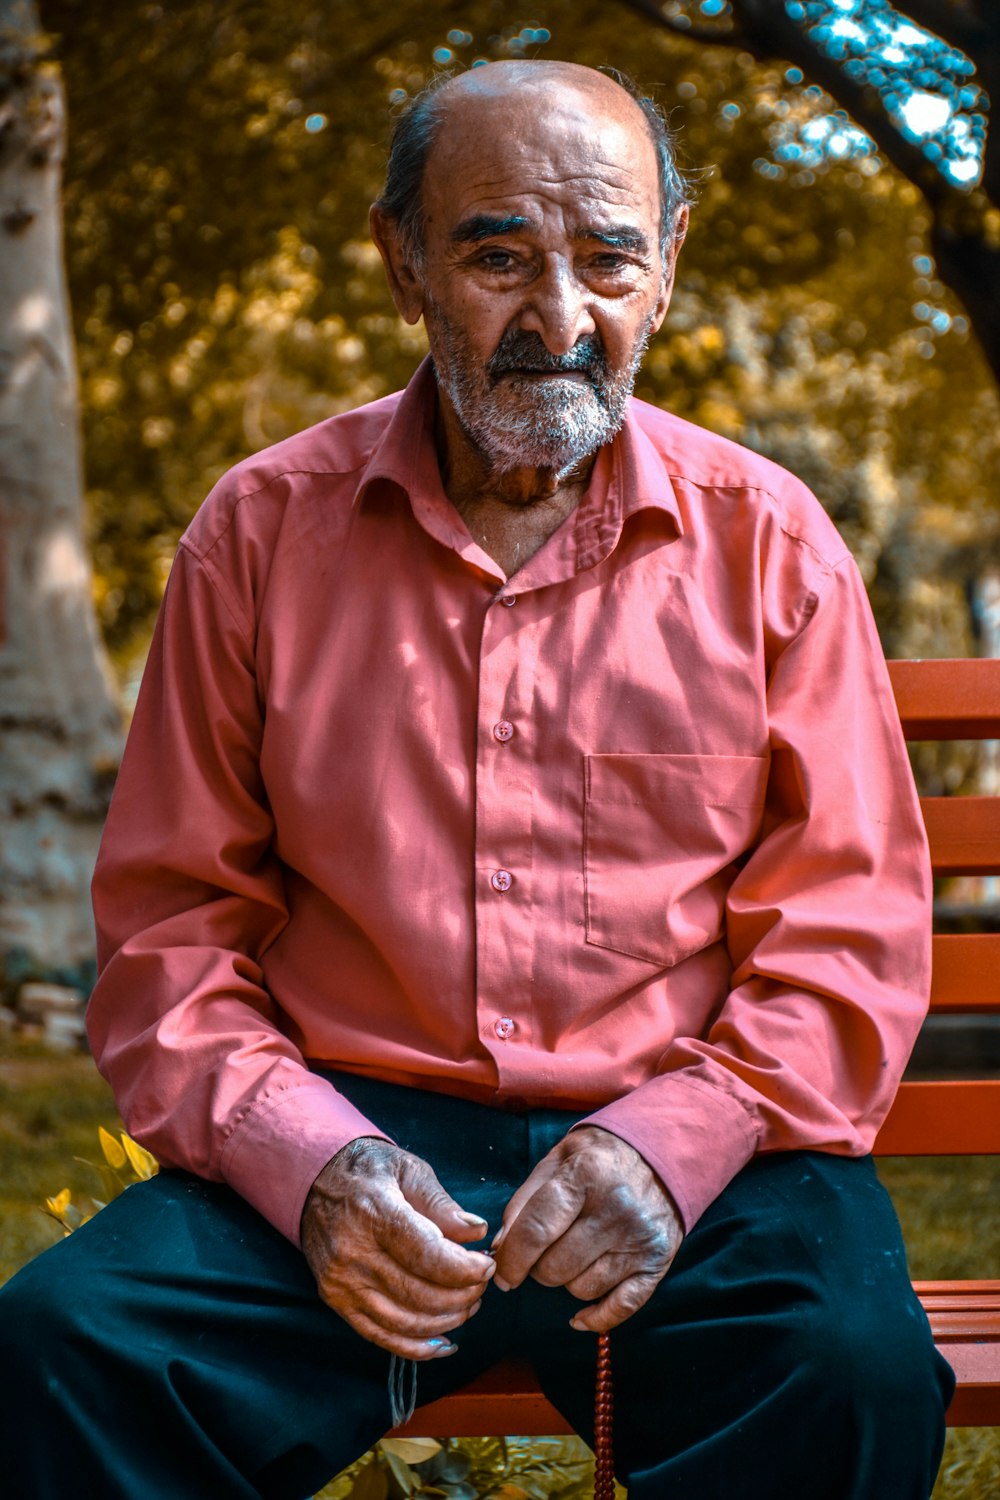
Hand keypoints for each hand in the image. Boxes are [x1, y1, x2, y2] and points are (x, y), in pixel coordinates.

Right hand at [301, 1137, 493, 1359]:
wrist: (313, 1181)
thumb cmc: (369, 1172)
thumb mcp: (408, 1170)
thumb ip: (441, 1204)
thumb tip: (476, 1232)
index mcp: (375, 1214)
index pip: (427, 1256)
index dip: (464, 1269)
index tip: (486, 1266)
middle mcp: (353, 1253)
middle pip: (419, 1293)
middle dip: (462, 1296)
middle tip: (482, 1285)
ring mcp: (341, 1282)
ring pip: (404, 1321)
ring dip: (445, 1321)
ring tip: (469, 1306)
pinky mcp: (335, 1300)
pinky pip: (380, 1336)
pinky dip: (415, 1347)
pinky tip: (442, 1342)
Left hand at [492, 1126, 682, 1332]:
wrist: (660, 1154)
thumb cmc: (597, 1158)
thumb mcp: (557, 1161)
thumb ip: (525, 1201)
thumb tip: (501, 1248)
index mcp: (586, 1175)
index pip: (536, 1230)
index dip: (511, 1259)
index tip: (501, 1274)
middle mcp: (617, 1208)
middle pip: (556, 1267)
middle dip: (537, 1267)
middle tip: (542, 1252)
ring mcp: (640, 1239)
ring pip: (582, 1289)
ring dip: (566, 1281)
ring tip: (571, 1256)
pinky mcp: (657, 1262)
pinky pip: (620, 1308)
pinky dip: (595, 1318)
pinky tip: (579, 1315)